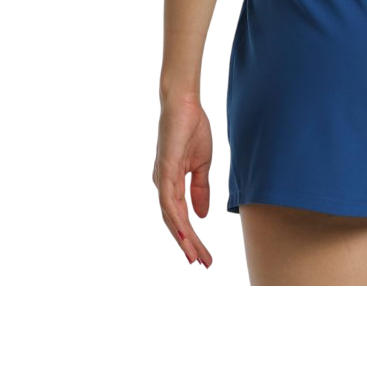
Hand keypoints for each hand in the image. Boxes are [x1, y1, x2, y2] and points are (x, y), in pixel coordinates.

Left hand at [153, 98, 213, 265]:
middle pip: (174, 224)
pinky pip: (168, 201)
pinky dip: (176, 220)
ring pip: (170, 218)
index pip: (181, 218)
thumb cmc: (192, 128)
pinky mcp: (164, 170)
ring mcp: (161, 179)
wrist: (185, 103)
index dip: (191, 238)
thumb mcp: (202, 165)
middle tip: (203, 264)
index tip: (204, 256)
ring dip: (183, 239)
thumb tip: (202, 216)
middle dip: (188, 245)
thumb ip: (200, 190)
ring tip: (195, 257)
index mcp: (171, 184)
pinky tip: (184, 234)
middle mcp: (162, 185)